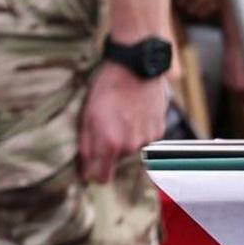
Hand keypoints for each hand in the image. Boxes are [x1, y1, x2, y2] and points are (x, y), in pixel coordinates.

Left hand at [78, 61, 163, 183]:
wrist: (136, 67)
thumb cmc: (107, 88)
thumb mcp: (87, 115)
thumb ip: (86, 146)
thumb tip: (84, 171)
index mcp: (111, 143)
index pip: (102, 178)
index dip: (94, 174)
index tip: (89, 167)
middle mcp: (131, 145)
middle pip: (116, 161)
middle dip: (109, 150)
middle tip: (105, 125)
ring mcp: (147, 138)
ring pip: (131, 149)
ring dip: (125, 139)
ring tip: (121, 115)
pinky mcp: (159, 130)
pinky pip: (145, 139)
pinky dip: (139, 130)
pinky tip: (134, 113)